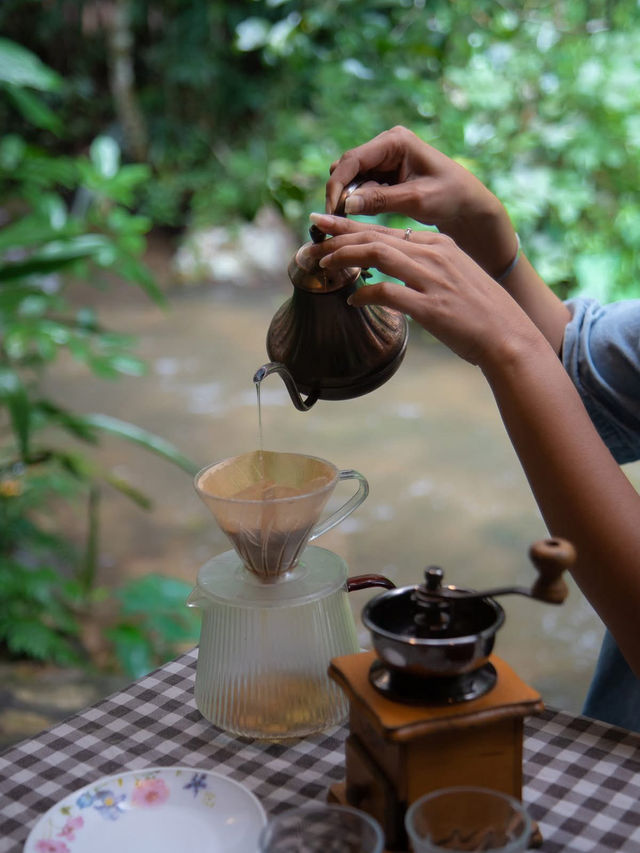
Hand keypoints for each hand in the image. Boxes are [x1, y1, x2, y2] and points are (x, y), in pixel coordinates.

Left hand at [307, 213, 541, 368]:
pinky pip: (388, 293)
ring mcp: (432, 279)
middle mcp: (434, 255)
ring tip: (322, 265)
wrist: (508, 336)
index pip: (386, 230)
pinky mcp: (430, 307)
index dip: (351, 228)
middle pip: (376, 237)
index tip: (325, 226)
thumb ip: (425, 268)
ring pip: (378, 255)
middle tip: (310, 241)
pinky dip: (365, 294)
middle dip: (338, 237)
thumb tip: (393, 272)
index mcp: (438, 245)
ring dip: (345, 258)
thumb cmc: (481, 312)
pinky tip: (351, 300)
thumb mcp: (454, 277)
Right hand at [326, 126, 516, 277]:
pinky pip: (361, 187)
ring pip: (352, 179)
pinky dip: (359, 202)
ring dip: (351, 199)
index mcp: (396, 141)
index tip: (331, 211)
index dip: (337, 185)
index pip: (353, 159)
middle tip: (341, 221)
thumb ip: (381, 200)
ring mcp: (384, 159)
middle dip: (342, 193)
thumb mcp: (416, 200)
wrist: (468, 205)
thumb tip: (347, 204)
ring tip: (359, 220)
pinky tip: (365, 217)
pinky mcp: (384, 175)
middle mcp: (386, 144)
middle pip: (348, 167)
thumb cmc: (450, 197)